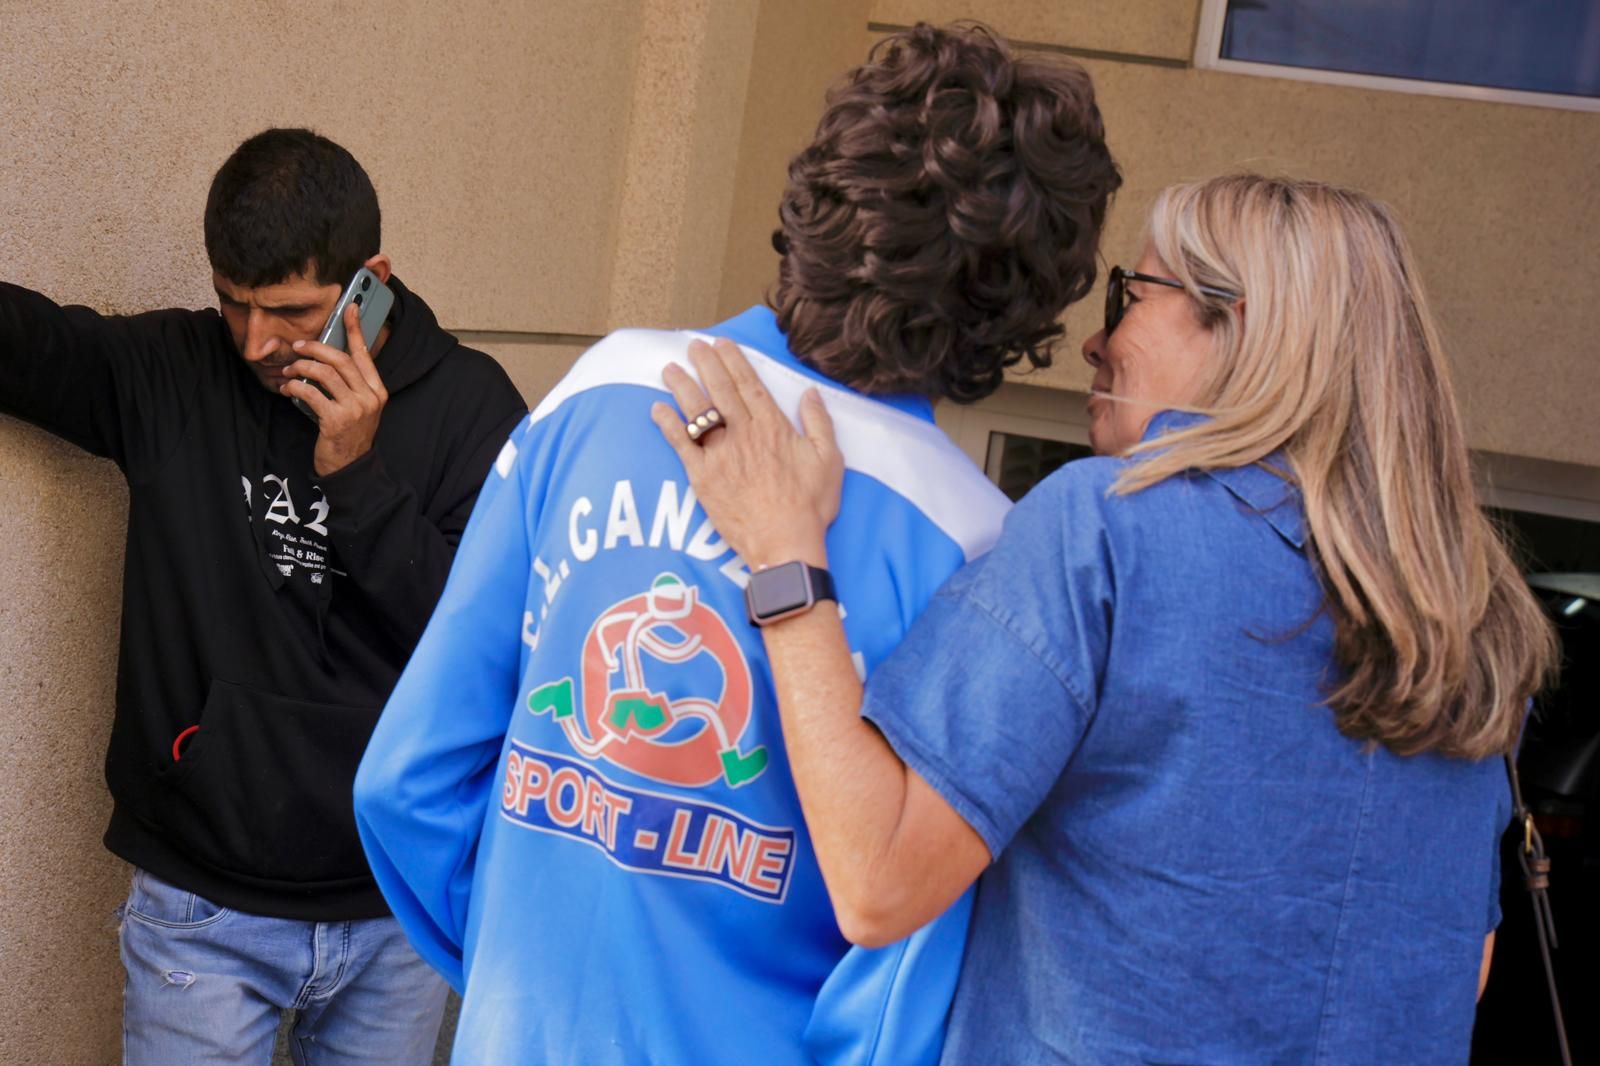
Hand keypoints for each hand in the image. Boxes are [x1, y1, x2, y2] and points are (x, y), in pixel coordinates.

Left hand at [281, 302, 388, 475]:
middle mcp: (370, 397)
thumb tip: (326, 358)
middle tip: (298, 347)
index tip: (349, 308)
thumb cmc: (350, 434)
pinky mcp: (336, 420)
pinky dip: (295, 387)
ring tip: (290, 370)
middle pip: (341, 360)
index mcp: (378, 390)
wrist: (351, 467)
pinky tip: (288, 388)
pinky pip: (311, 393)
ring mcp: (355, 409)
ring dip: (301, 367)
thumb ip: (350, 384)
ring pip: (324, 374)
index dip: (355, 329)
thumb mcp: (358, 407)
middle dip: (315, 348)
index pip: (365, 354)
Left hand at [651, 337, 842, 569]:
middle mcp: (743, 434)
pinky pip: (681, 444)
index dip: (733, 361)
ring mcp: (720, 454)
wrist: (784, 542)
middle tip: (694, 347)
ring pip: (697, 411)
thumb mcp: (829, 459)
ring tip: (670, 369)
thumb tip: (810, 393)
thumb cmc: (809, 505)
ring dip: (682, 387)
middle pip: (720, 390)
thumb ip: (819, 422)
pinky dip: (668, 425)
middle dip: (705, 364)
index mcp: (772, 426)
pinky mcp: (703, 476)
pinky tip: (657, 409)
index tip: (722, 344)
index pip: (749, 384)